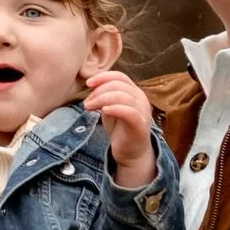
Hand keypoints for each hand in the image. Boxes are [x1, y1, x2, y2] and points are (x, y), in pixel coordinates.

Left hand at [83, 71, 156, 188]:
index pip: (120, 76)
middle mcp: (141, 99)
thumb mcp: (110, 109)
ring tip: (89, 107)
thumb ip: (104, 96)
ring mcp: (142, 111)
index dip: (103, 77)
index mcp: (134, 92)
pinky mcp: (140, 125)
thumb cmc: (120, 130)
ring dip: (102, 99)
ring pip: (123, 96)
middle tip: (87, 103)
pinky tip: (104, 111)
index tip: (88, 84)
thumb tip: (91, 86)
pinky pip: (129, 112)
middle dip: (99, 91)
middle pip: (119, 85)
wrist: (131, 153)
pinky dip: (115, 108)